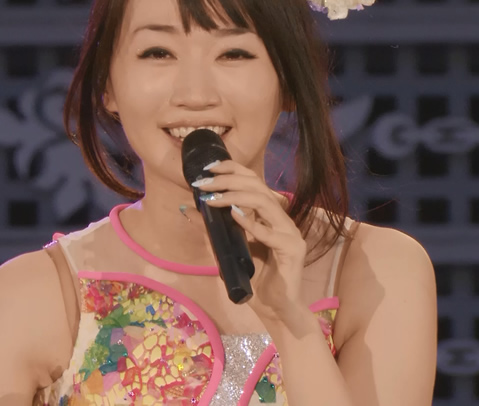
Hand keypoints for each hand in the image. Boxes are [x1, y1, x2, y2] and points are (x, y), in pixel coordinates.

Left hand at [191, 160, 307, 327]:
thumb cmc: (255, 280)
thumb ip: (212, 230)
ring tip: (212, 197)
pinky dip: (250, 222)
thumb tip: (187, 208)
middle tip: (203, 182)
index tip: (208, 168)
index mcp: (269, 216)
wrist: (276, 310)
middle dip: (228, 180)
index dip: (232, 169)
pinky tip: (234, 215)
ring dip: (234, 196)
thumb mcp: (226, 250)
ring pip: (264, 202)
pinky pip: (270, 233)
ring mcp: (289, 233)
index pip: (253, 182)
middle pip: (258, 186)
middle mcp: (281, 219)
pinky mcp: (292, 250)